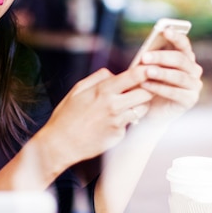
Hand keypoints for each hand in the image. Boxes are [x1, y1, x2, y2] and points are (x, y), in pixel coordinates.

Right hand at [39, 67, 153, 166]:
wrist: (61, 144)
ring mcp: (118, 122)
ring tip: (128, 104)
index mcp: (103, 90)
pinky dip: (126, 120)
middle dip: (147, 89)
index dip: (146, 70)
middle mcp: (113, 105)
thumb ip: (97, 78)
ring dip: (140, 105)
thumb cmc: (66, 116)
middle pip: (146, 93)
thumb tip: (113, 74)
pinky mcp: (119, 135)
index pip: (134, 76)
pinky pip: (130, 124)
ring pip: (143, 109)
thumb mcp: (78, 89)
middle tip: (141, 88)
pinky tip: (113, 121)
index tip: (150, 68)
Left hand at [133, 28, 202, 124]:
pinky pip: (175, 93)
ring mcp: (194, 85)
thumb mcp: (149, 68)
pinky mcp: (190, 100)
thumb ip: (152, 59)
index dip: (176, 37)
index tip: (165, 31)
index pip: (184, 44)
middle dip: (161, 57)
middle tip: (144, 57)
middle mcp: (193, 70)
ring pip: (179, 76)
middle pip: (180, 59)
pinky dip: (160, 88)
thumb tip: (146, 51)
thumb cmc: (150, 84)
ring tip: (146, 72)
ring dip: (161, 73)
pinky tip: (146, 85)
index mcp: (186, 57)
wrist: (152, 109)